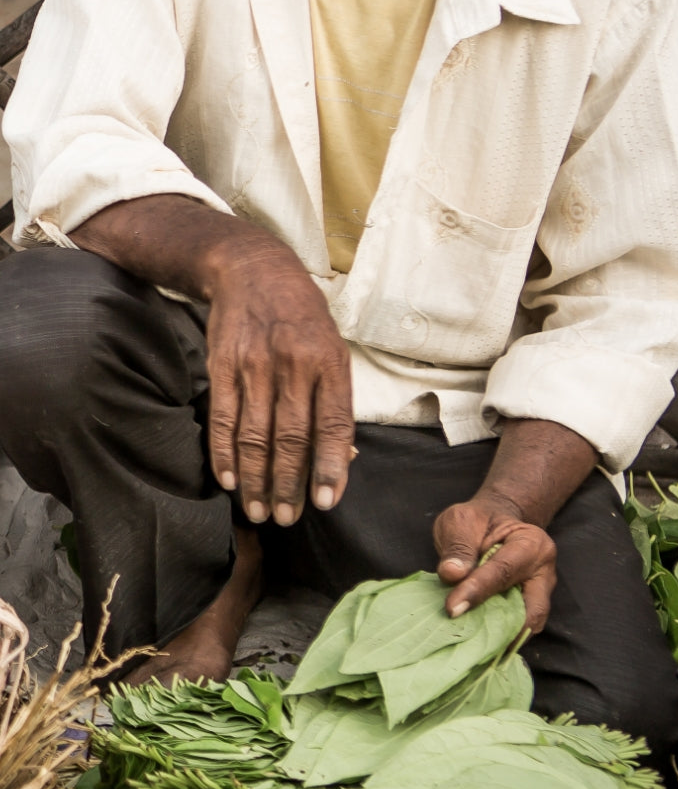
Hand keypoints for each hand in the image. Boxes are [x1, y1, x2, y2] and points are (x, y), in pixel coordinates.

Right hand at [206, 251, 353, 525]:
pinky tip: (228, 481)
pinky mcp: (222, 365)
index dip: (329, 466)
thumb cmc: (304, 320)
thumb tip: (343, 461)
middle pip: (291, 437)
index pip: (333, 425)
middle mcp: (293, 364)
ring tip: (259, 510)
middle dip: (289, 484)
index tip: (325, 502)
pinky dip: (224, 454)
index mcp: (329, 362)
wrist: (254, 270)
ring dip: (256, 479)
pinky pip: (223, 419)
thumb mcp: (334, 351)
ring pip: (255, 435)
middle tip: (288, 518)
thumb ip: (337, 403)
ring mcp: (254, 365)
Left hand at [433, 494, 556, 633]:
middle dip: (503, 629)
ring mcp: (539, 594)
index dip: (477, 591)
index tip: (452, 608)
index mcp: (531, 544)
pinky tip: (475, 642)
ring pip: (527, 625)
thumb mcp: (461, 521)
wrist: (494, 524)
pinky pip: (517, 628)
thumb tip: (452, 574)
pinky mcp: (529, 608)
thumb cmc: (478, 521)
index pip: (503, 572)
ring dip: (501, 637)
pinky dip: (499, 637)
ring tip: (470, 643)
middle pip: (531, 611)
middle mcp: (543, 572)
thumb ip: (458, 546)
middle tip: (468, 638)